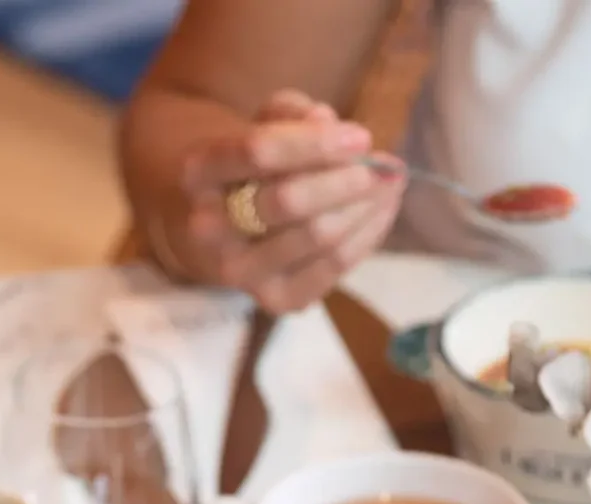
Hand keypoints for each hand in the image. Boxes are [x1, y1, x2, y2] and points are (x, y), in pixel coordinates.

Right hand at [159, 90, 403, 313]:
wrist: (214, 224)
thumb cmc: (247, 165)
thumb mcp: (259, 123)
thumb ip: (291, 114)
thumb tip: (329, 122)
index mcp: (198, 171)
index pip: (258, 152)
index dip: (315, 144)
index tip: (362, 137)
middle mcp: (208, 228)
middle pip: (289, 203)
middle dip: (347, 182)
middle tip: (386, 166)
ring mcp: (239, 272)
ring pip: (317, 237)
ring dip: (366, 207)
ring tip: (391, 184)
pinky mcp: (273, 301)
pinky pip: (332, 268)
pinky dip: (366, 237)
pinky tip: (381, 212)